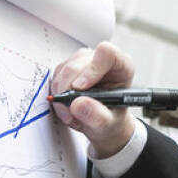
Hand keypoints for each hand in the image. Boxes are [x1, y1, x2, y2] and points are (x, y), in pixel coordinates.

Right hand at [50, 41, 135, 157]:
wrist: (104, 120)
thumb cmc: (112, 117)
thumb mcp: (110, 124)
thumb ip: (97, 116)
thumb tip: (78, 104)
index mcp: (121, 67)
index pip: (107, 54)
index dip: (91, 69)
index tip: (80, 88)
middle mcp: (102, 60)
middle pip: (78, 64)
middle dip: (69, 90)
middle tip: (71, 111)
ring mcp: (84, 62)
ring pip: (64, 70)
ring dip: (62, 95)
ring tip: (73, 113)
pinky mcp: (69, 67)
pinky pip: (56, 77)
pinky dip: (58, 95)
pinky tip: (68, 107)